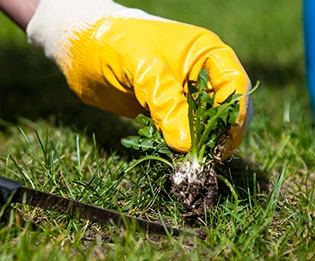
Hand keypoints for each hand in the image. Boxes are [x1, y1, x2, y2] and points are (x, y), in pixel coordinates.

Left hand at [27, 0, 252, 157]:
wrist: (79, 48)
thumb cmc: (113, 44)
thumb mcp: (142, 68)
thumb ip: (166, 102)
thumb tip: (186, 145)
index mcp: (206, 52)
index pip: (235, 86)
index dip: (233, 116)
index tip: (222, 143)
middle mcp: (200, 74)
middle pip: (225, 109)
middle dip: (218, 134)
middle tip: (204, 159)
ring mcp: (182, 93)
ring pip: (203, 124)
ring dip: (198, 144)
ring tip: (187, 162)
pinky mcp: (164, 109)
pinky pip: (180, 132)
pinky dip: (178, 145)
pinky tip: (172, 156)